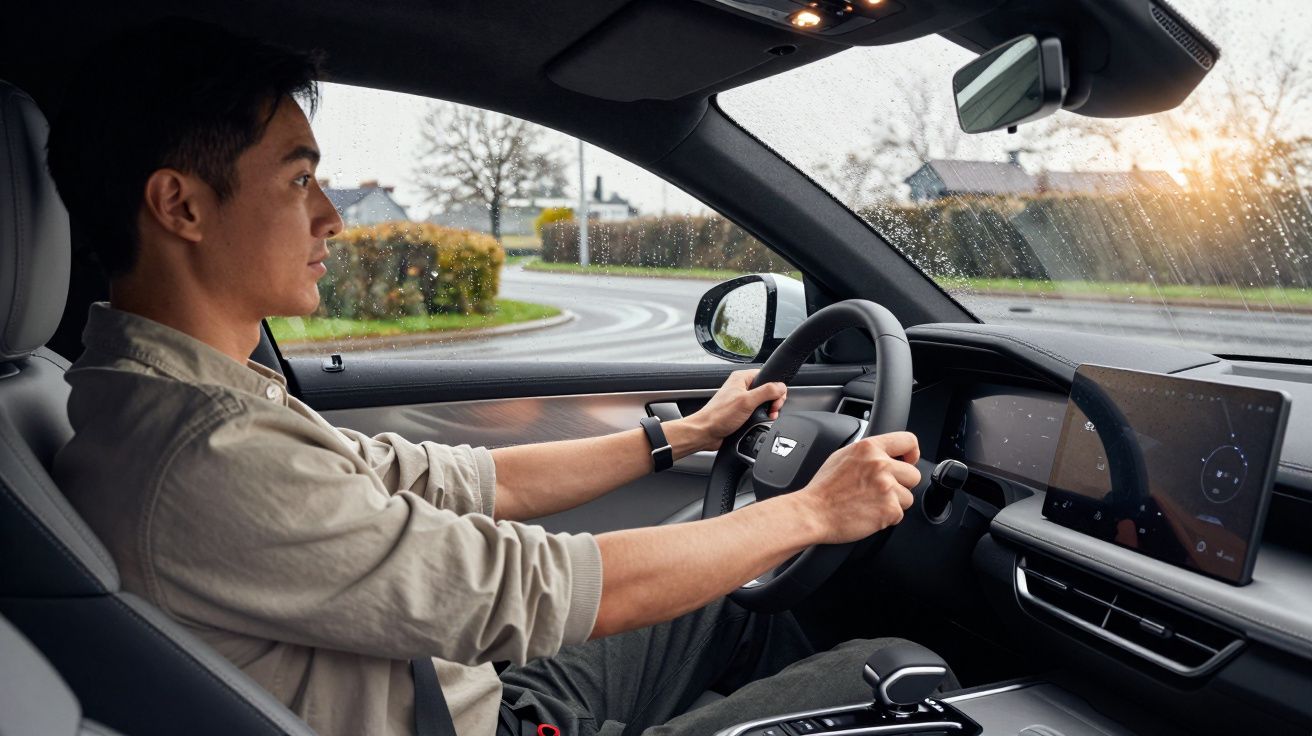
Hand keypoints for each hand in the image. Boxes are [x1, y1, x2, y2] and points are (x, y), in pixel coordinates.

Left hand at [687, 369, 786, 450]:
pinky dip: (761, 418)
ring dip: (767, 412)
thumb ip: (766, 392)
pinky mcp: (741, 413)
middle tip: (771, 411)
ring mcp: (741, 400)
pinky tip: (759, 423)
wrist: (706, 433)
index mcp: (741, 378)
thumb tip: (781, 387)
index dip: (775, 387)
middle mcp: (741, 387)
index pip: (767, 376)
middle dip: (773, 402)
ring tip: (765, 418)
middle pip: (768, 390)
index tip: (775, 400)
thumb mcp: (746, 401)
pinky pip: (757, 412)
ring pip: (763, 403)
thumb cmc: (718, 416)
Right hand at [795, 431, 920, 544]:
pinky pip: (900, 514)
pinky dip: (886, 517)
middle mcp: (880, 464)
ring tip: (870, 503)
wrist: (812, 512)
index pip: (908, 440)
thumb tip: (885, 454)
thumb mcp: (843, 456)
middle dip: (901, 484)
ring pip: (908, 497)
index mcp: (869, 448)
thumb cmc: (823, 489)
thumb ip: (868, 453)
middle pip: (913, 474)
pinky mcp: (889, 509)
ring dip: (893, 503)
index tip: (908, 461)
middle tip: (880, 491)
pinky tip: (868, 513)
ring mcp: (887, 487)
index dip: (912, 453)